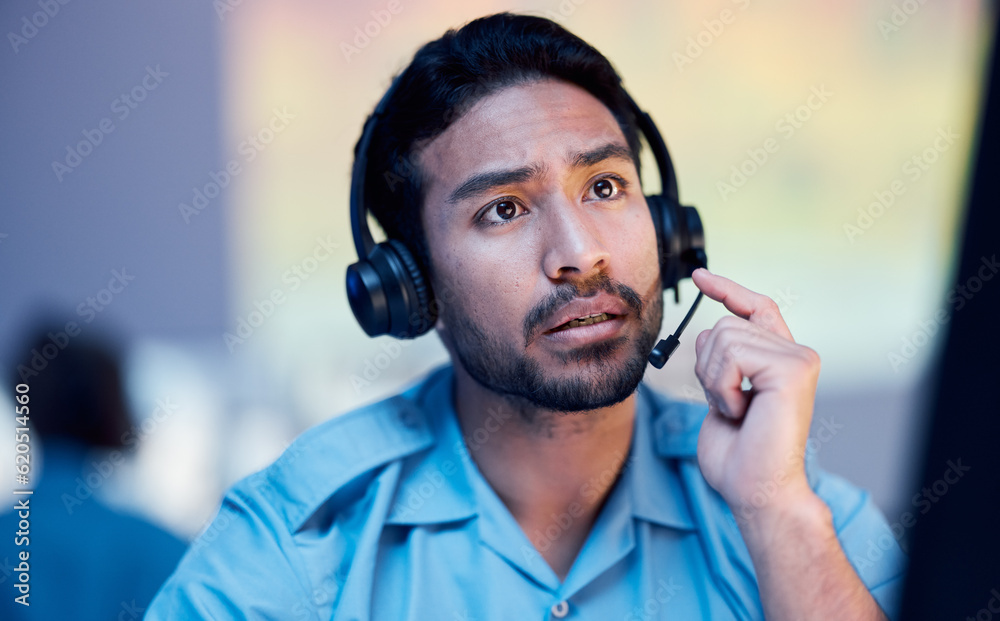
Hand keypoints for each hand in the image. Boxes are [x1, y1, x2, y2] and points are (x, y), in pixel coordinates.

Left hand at [690, 268, 820, 520]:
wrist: (756, 490)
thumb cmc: (738, 456)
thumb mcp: (722, 396)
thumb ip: (722, 362)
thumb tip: (707, 333)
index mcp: (778, 359)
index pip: (754, 308)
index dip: (726, 289)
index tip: (700, 277)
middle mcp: (795, 353)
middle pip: (723, 325)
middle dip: (706, 367)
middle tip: (727, 406)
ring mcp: (798, 358)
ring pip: (723, 337)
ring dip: (714, 380)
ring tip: (736, 411)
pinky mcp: (794, 368)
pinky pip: (732, 354)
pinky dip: (723, 386)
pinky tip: (741, 412)